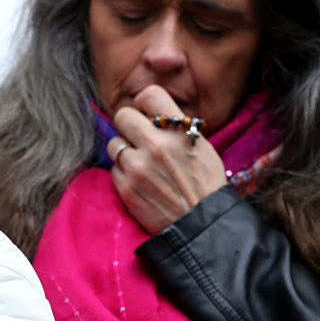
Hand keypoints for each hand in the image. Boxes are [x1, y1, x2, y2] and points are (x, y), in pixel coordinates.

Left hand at [107, 85, 226, 234]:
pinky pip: (114, 169)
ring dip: (124, 151)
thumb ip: (175, 128)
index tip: (147, 114)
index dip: (145, 104)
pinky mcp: (126, 187)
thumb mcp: (201, 146)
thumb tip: (152, 115)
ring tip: (141, 164)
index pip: (149, 94)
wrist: (202, 226)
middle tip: (137, 137)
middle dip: (128, 125)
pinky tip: (140, 183)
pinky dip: (123, 175)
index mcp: (179, 131)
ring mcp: (138, 165)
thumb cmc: (206, 185)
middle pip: (122, 115)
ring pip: (114, 143)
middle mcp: (156, 144)